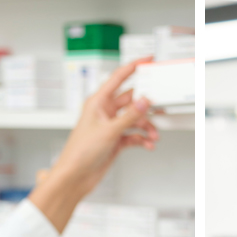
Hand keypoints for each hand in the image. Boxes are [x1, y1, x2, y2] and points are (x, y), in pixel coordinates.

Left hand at [28, 57, 158, 230]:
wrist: (75, 176)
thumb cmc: (80, 151)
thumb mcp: (109, 130)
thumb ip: (130, 115)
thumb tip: (145, 101)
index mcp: (97, 102)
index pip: (118, 78)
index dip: (133, 67)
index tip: (147, 60)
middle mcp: (104, 112)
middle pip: (131, 101)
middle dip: (145, 106)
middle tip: (160, 106)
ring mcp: (111, 126)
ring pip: (135, 120)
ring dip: (146, 127)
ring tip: (153, 135)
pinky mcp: (115, 140)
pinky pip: (134, 135)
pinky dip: (142, 139)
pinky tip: (147, 144)